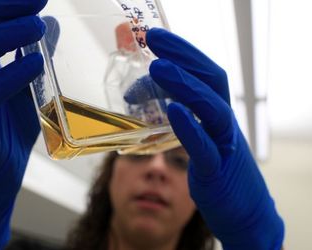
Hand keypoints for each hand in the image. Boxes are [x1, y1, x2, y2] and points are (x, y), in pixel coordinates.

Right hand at [0, 0, 46, 248]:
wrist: (2, 169)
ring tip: (36, 25)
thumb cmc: (12, 126)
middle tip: (36, 0)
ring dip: (2, 34)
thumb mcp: (31, 84)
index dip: (0, 2)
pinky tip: (35, 64)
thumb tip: (50, 21)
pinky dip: (9, 76)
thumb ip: (36, 54)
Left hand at [147, 28, 283, 248]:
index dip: (184, 52)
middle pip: (211, 81)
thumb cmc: (218, 173)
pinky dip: (190, 126)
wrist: (246, 214)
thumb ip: (176, 116)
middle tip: (154, 39)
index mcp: (218, 115)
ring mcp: (225, 146)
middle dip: (183, 56)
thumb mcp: (198, 139)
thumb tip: (140, 95)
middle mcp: (224, 124)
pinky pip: (205, 146)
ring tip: (159, 68)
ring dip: (185, 85)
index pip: (205, 74)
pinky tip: (173, 110)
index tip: (158, 38)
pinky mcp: (218, 171)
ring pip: (211, 108)